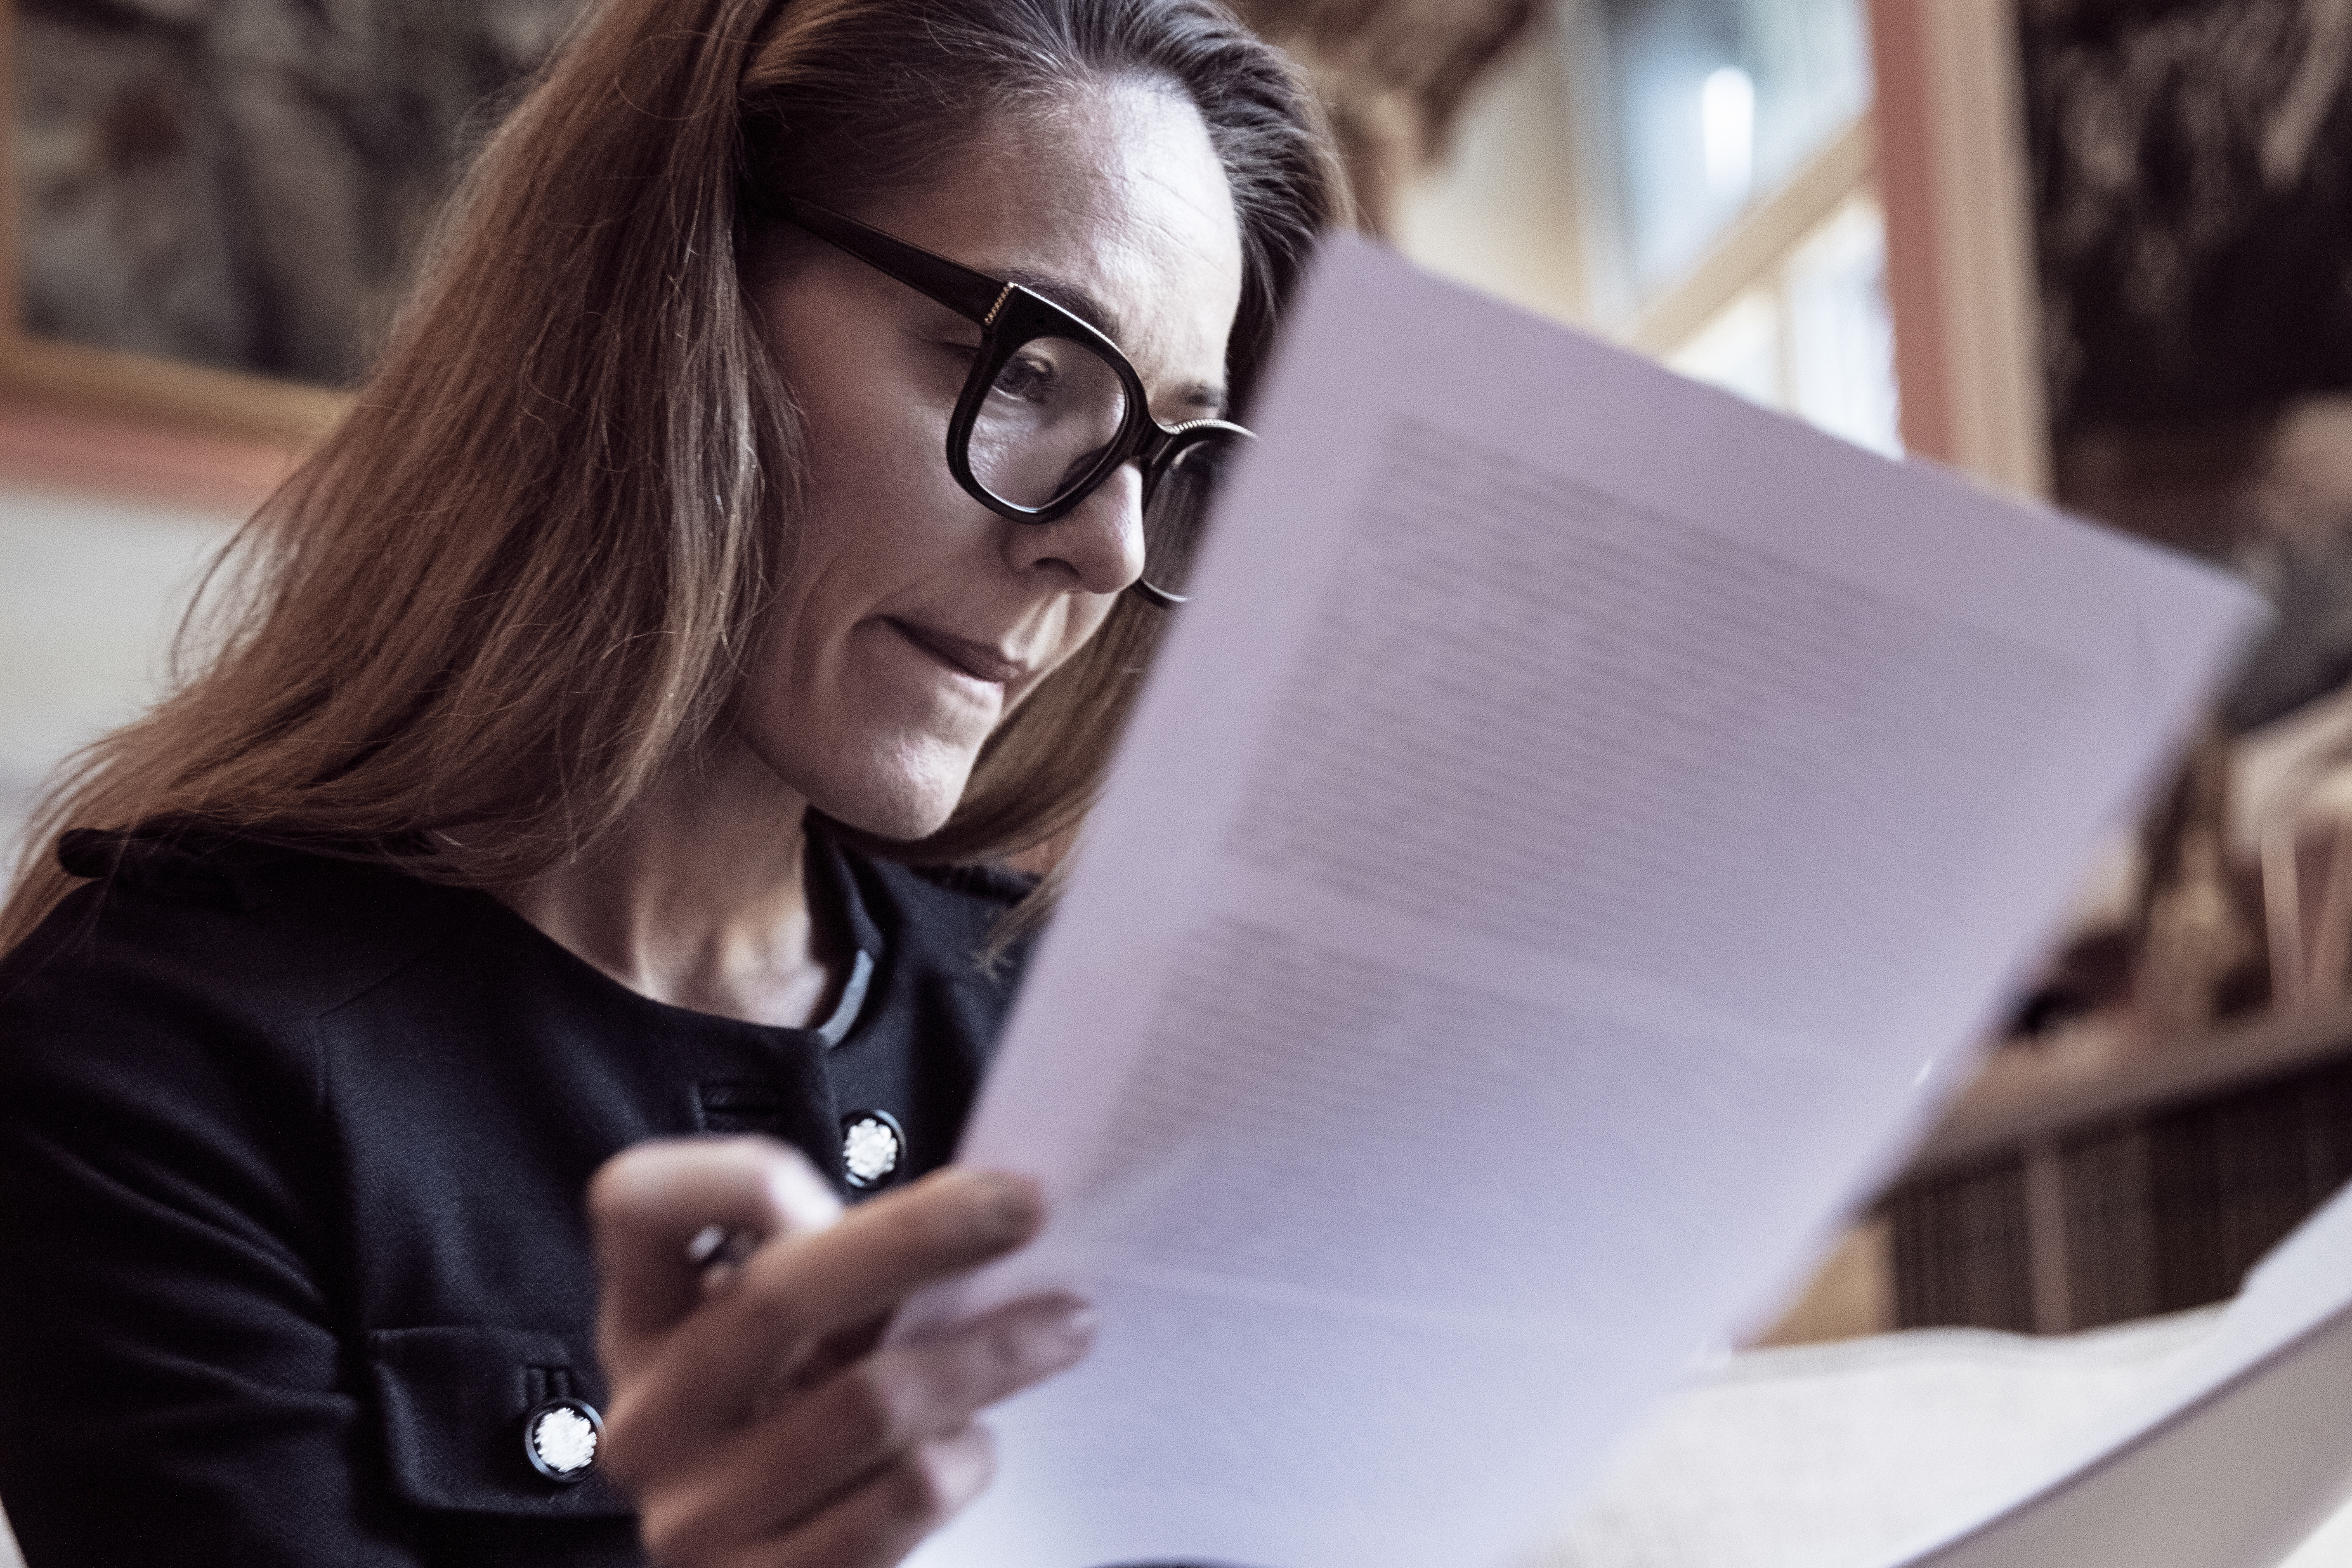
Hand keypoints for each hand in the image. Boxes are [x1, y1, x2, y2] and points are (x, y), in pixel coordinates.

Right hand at [588, 1138, 1091, 1566]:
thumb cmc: (815, 1417)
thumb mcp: (806, 1333)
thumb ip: (849, 1263)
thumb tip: (984, 1201)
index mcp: (646, 1325)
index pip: (635, 1207)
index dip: (729, 1175)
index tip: (848, 1171)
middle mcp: (653, 1418)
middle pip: (778, 1293)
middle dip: (924, 1235)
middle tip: (1025, 1208)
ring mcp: (697, 1515)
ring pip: (868, 1402)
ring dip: (990, 1353)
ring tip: (1057, 1328)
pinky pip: (902, 1498)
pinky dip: (965, 1458)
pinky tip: (980, 1440)